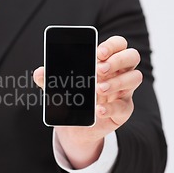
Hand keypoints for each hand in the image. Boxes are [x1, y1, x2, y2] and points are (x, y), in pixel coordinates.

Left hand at [33, 36, 142, 168]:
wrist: (75, 127)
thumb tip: (38, 72)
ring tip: (98, 88)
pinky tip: (98, 109)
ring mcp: (123, 91)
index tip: (98, 52)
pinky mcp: (123, 110)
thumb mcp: (58, 87)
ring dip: (117, 82)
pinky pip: (124, 106)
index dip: (112, 45)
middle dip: (118, 60)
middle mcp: (119, 73)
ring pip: (135, 78)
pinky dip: (110, 107)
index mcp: (105, 61)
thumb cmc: (72, 98)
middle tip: (99, 69)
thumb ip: (49, 79)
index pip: (118, 44)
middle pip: (132, 56)